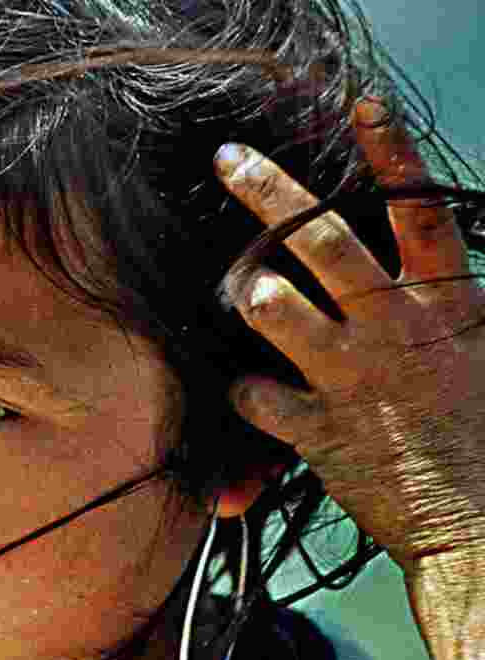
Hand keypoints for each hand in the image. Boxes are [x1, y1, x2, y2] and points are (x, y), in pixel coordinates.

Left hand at [217, 100, 484, 575]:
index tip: (359, 106)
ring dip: (249, 292)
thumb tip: (432, 263)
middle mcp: (393, 327)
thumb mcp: (483, 353)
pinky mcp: (316, 429)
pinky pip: (253, 395)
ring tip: (243, 291)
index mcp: (446, 303)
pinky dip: (244, 391)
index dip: (391, 154)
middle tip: (228, 161)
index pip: (419, 211)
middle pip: (323, 240)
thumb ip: (446, 305)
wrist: (481, 525)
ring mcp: (350, 375)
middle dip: (269, 193)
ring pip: (273, 307)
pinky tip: (250, 392)